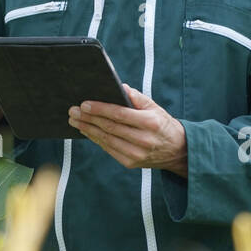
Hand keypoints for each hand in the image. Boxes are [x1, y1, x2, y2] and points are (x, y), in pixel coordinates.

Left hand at [67, 83, 187, 175]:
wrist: (178, 151)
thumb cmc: (163, 124)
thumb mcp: (155, 107)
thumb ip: (138, 97)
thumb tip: (120, 87)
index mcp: (150, 123)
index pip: (120, 114)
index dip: (100, 109)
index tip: (84, 104)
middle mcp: (143, 140)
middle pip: (110, 127)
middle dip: (88, 118)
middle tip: (73, 111)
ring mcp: (136, 154)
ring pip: (106, 140)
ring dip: (87, 129)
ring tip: (74, 120)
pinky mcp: (130, 163)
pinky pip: (108, 149)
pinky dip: (96, 139)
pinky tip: (86, 131)